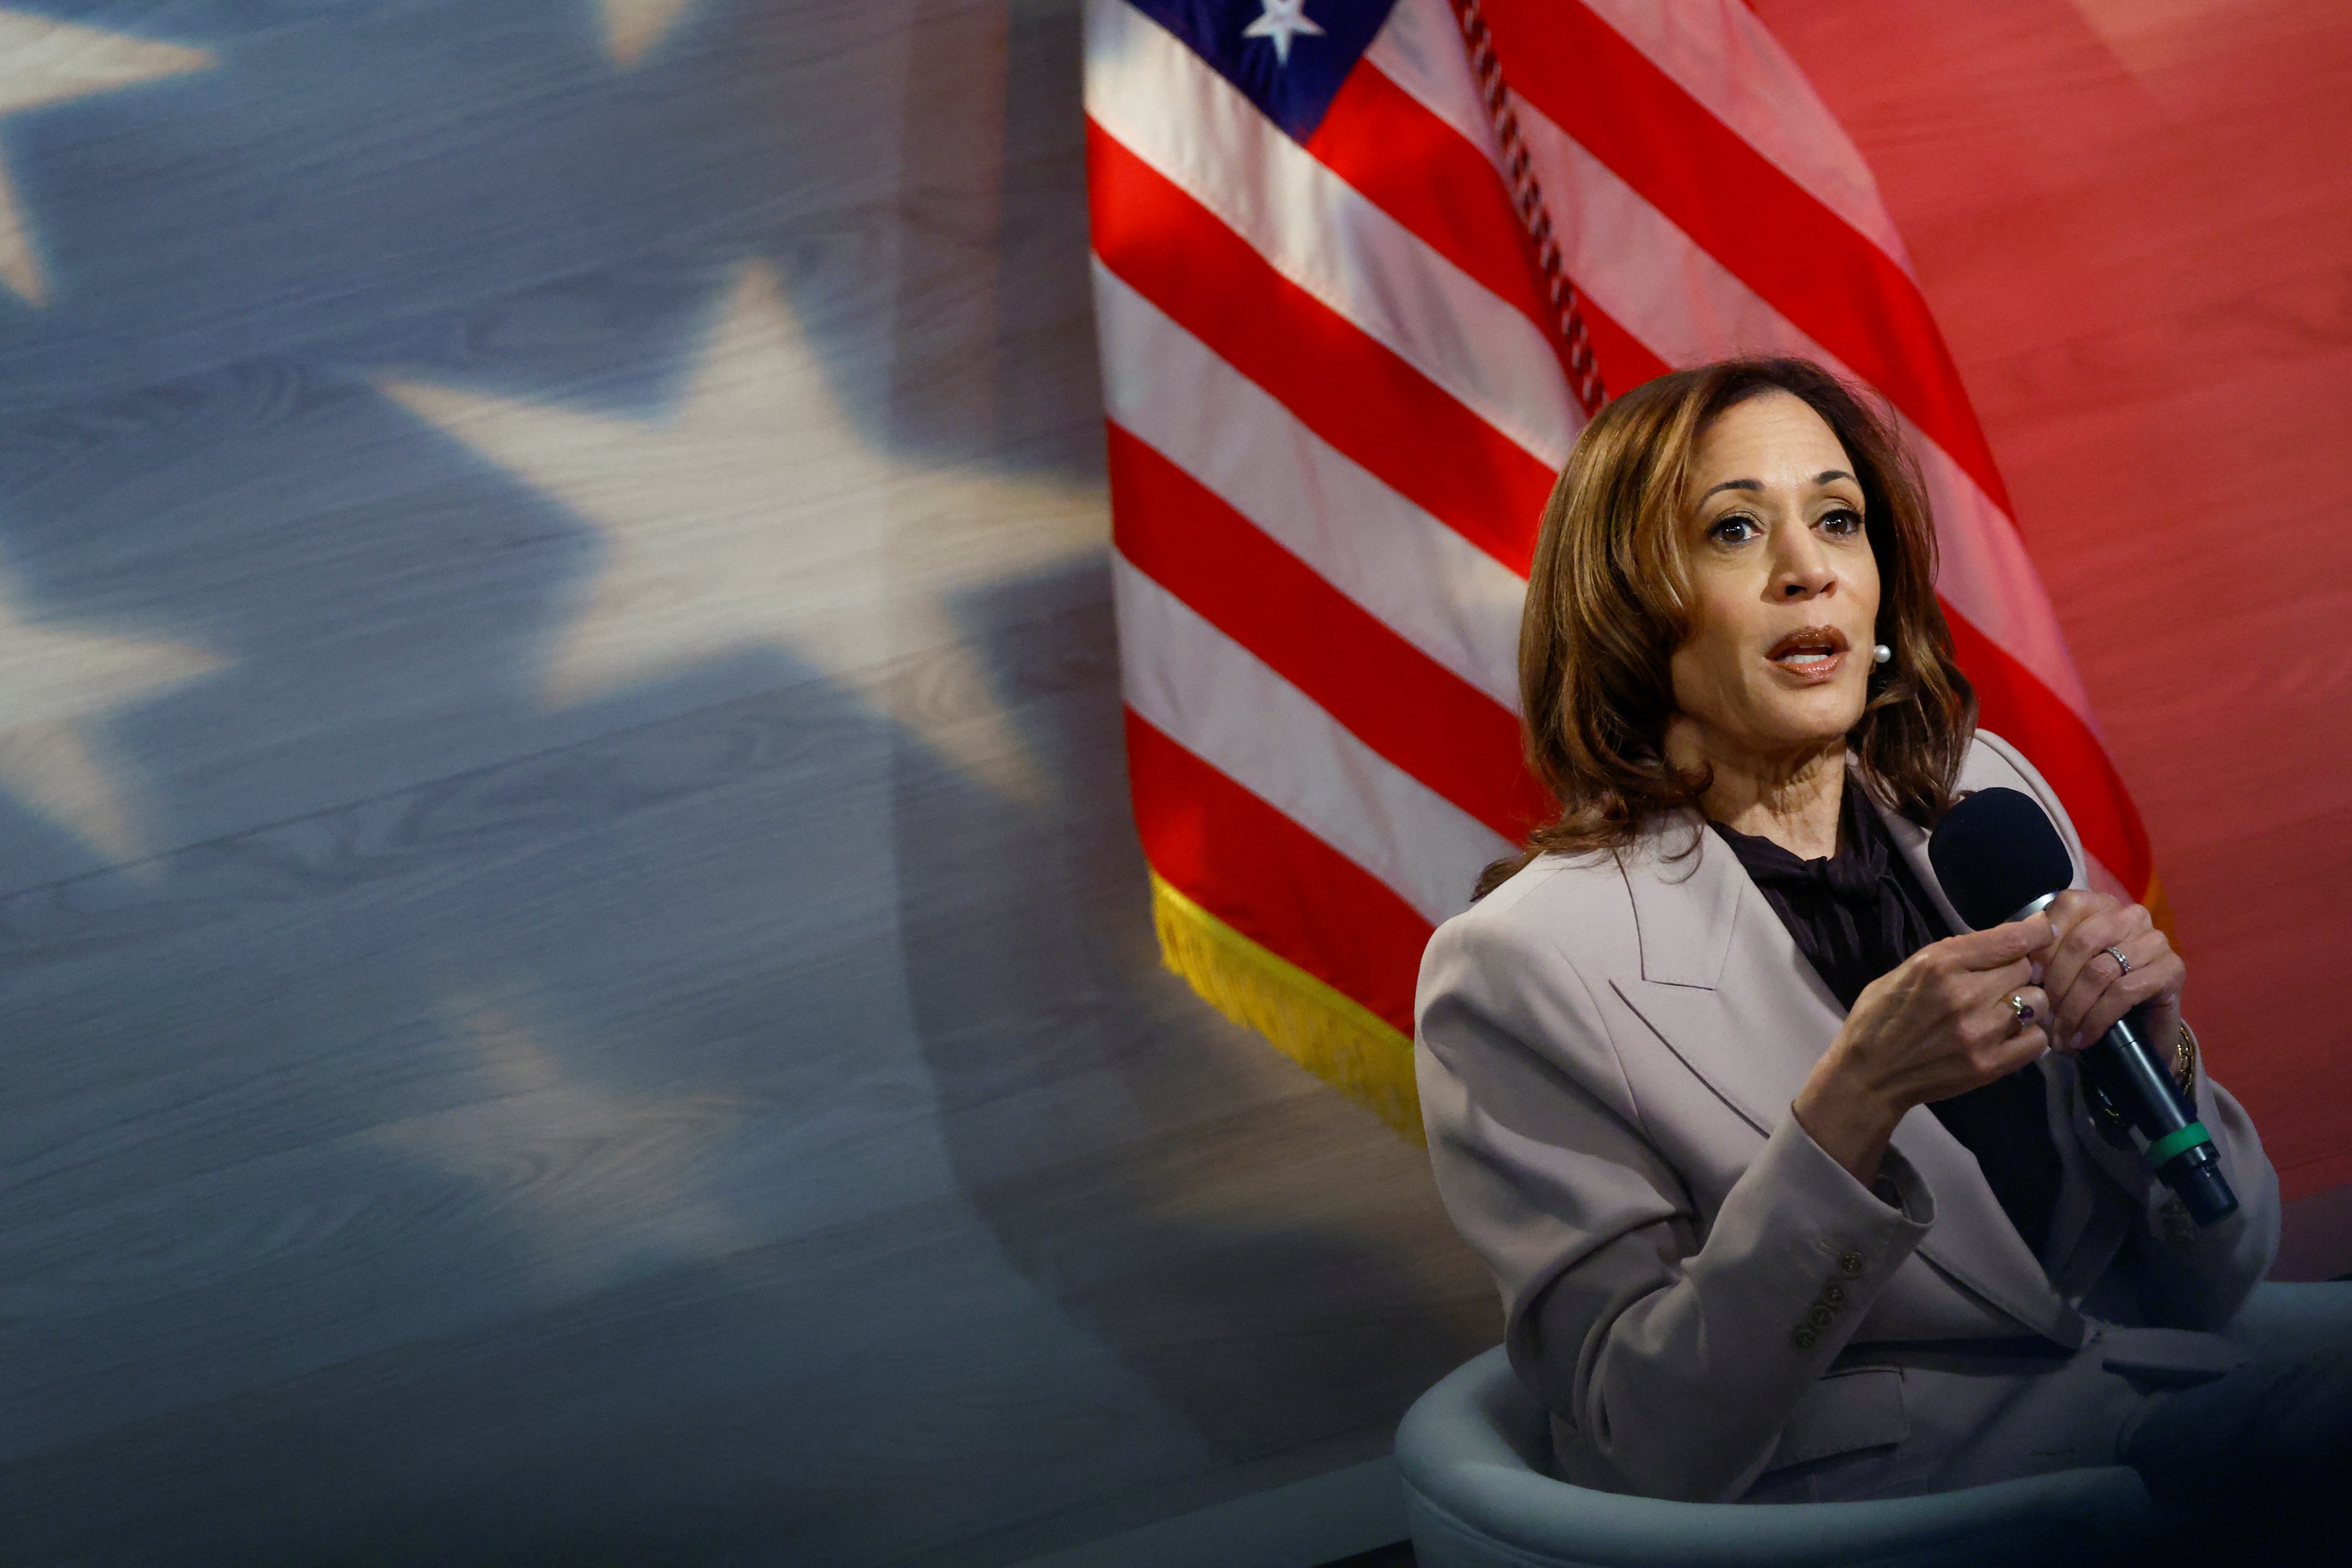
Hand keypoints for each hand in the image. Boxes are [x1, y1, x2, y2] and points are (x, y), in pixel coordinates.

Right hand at [1793, 915, 2051, 1185]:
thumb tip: (1993, 945)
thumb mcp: (1904, 972)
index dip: (2035, 930)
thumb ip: (1949, 956)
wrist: (1867, 1077)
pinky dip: (2029, 1034)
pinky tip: (2009, 1034)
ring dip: (2026, 1001)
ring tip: (2004, 1009)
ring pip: (2037, 1001)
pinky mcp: (1990, 1065)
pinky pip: (2037, 1040)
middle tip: (2002, 979)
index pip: (2010, 939)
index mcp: (1939, 964)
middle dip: (2018, 969)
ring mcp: (1981, 1032)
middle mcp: (1965, 995)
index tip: (2042, 929)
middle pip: (2026, 967)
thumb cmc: (1878, 1019)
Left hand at [2035, 890, 2184, 1057]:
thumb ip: (2044, 954)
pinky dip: (2097, 1019)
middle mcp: (2130, 916)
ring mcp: (2155, 941)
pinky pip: (2124, 993)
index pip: (2066, 908)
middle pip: (2080, 942)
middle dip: (2056, 984)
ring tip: (2060, 1035)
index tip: (2029, 978)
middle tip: (2042, 1016)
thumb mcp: (2063, 971)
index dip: (2044, 944)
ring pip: (2099, 971)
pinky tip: (2083, 1038)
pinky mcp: (2172, 970)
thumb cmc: (2093, 996)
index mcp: (2101, 905)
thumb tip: (2022, 960)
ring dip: (2073, 1008)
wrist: (2140, 1032)